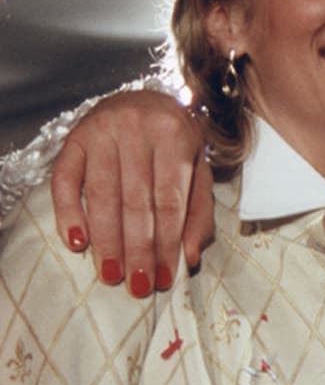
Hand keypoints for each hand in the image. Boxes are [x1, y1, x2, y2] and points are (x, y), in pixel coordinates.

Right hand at [50, 90, 214, 296]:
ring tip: (111, 274)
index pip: (170, 201)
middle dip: (137, 249)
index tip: (164, 277)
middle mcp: (137, 130)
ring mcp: (101, 131)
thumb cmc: (176, 141)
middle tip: (137, 285)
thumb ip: (199, 211)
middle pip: (136, 201)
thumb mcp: (199, 169)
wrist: (145, 98)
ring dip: (106, 240)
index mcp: (175, 136)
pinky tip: (76, 242)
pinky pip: (65, 180)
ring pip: (102, 195)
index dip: (166, 242)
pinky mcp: (73, 138)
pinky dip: (69, 212)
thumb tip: (191, 256)